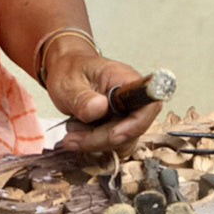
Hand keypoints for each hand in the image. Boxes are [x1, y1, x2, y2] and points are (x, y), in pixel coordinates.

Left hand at [45, 48, 160, 156]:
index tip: (113, 135)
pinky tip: (78, 135)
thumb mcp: (68, 83)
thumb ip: (83, 97)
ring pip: (123, 140)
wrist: (65, 70)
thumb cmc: (70, 69)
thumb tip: (99, 108)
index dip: (136, 124)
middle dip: (103, 139)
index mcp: (124, 78)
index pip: (148, 103)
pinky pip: (114, 142)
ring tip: (73, 134)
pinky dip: (95, 144)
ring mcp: (126, 111)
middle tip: (74, 138)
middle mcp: (130, 95)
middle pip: (133, 128)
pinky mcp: (118, 123)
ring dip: (96, 143)